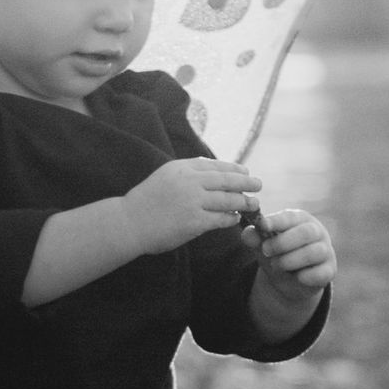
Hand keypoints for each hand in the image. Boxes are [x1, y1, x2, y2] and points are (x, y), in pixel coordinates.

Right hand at [125, 156, 258, 254]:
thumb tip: (210, 165)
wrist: (129, 222)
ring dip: (244, 201)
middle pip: (227, 180)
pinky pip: (220, 218)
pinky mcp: (194, 222)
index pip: (215, 165)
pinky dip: (231, 217)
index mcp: (182, 168)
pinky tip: (236, 218)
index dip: (234, 168)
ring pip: (228, 199)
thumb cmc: (146, 201)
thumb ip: (187, 171)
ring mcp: (193, 202)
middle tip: (259, 185)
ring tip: (254, 203)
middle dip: (246, 183)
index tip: (245, 172)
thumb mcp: (165, 176)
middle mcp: (190, 182)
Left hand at [253, 206, 335, 294]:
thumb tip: (248, 233)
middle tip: (266, 250)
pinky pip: (321, 273)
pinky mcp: (330, 270)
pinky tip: (296, 277)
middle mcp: (316, 232)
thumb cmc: (277, 253)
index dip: (276, 221)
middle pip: (306, 232)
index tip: (262, 226)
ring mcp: (326, 251)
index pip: (290, 217)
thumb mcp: (262, 245)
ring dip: (290, 260)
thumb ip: (254, 238)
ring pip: (314, 252)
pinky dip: (305, 276)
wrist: (290, 280)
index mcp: (299, 219)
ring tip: (276, 265)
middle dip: (282, 243)